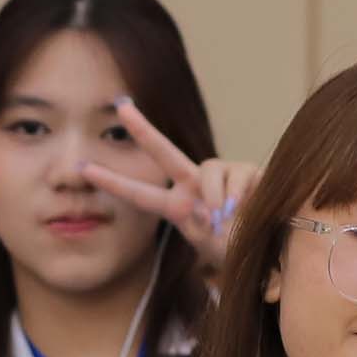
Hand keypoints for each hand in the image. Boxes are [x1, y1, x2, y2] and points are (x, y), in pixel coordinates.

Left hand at [78, 96, 259, 263]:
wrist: (271, 250)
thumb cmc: (238, 250)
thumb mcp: (212, 247)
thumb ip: (203, 227)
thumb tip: (208, 207)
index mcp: (179, 206)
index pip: (141, 194)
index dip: (113, 182)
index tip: (84, 169)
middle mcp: (195, 185)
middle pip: (164, 152)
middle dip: (142, 128)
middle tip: (121, 106)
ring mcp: (221, 175)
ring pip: (207, 168)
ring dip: (215, 195)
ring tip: (227, 219)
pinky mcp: (248, 171)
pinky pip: (238, 175)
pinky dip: (240, 195)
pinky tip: (249, 208)